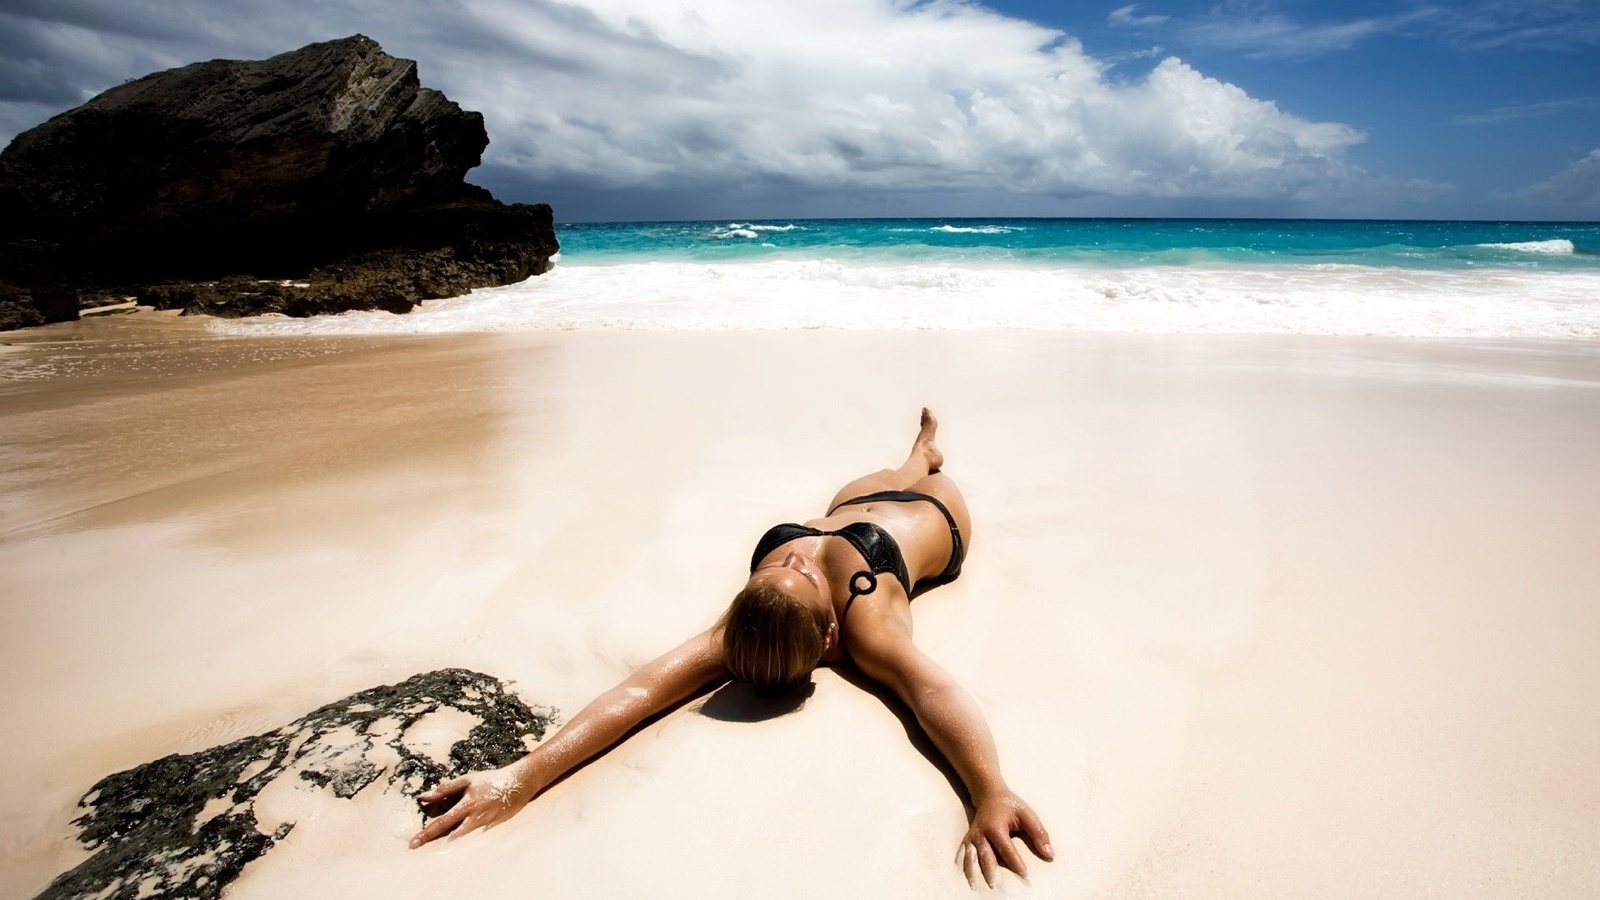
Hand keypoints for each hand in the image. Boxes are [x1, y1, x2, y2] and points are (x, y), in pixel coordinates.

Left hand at [409, 761, 537, 847]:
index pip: (442, 822)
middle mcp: (474, 818)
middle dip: (433, 842)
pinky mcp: (494, 830)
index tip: (413, 842)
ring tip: (435, 852)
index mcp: (466, 805)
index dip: (427, 832)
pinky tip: (458, 850)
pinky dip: (465, 845)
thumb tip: (424, 797)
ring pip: (463, 840)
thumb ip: (446, 789)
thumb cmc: (490, 780)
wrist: (518, 783)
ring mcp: (485, 826)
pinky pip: (476, 840)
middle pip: (449, 834)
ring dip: (448, 845)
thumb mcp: (467, 780)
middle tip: (416, 848)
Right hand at [957, 791, 1052, 887]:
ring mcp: (972, 837)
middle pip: (985, 856)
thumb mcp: (1027, 814)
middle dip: (990, 872)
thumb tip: (1049, 853)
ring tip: (975, 886)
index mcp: (995, 827)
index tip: (1024, 874)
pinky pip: (963, 854)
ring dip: (973, 872)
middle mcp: (981, 833)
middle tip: (996, 886)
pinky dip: (964, 865)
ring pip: (971, 857)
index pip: (1006, 849)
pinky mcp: (967, 839)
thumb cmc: (1010, 806)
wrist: (989, 795)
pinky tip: (967, 876)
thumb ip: (1038, 833)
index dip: (1015, 862)